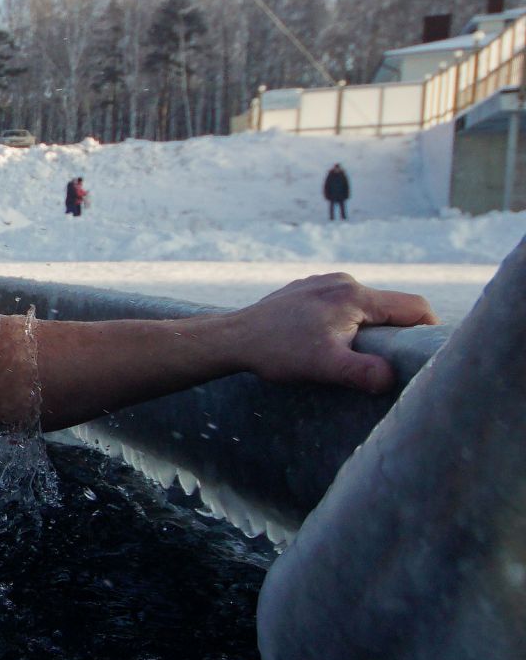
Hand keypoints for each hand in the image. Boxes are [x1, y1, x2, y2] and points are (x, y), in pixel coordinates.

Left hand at [231, 273, 436, 393]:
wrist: (232, 338)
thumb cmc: (277, 352)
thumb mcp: (324, 366)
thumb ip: (362, 372)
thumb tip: (392, 378)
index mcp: (355, 295)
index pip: (414, 307)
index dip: (428, 330)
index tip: (425, 355)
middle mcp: (342, 281)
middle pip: (391, 305)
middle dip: (399, 332)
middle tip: (391, 361)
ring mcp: (324, 283)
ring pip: (367, 305)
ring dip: (372, 328)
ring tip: (357, 354)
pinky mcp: (309, 290)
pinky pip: (344, 304)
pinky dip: (349, 322)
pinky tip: (331, 342)